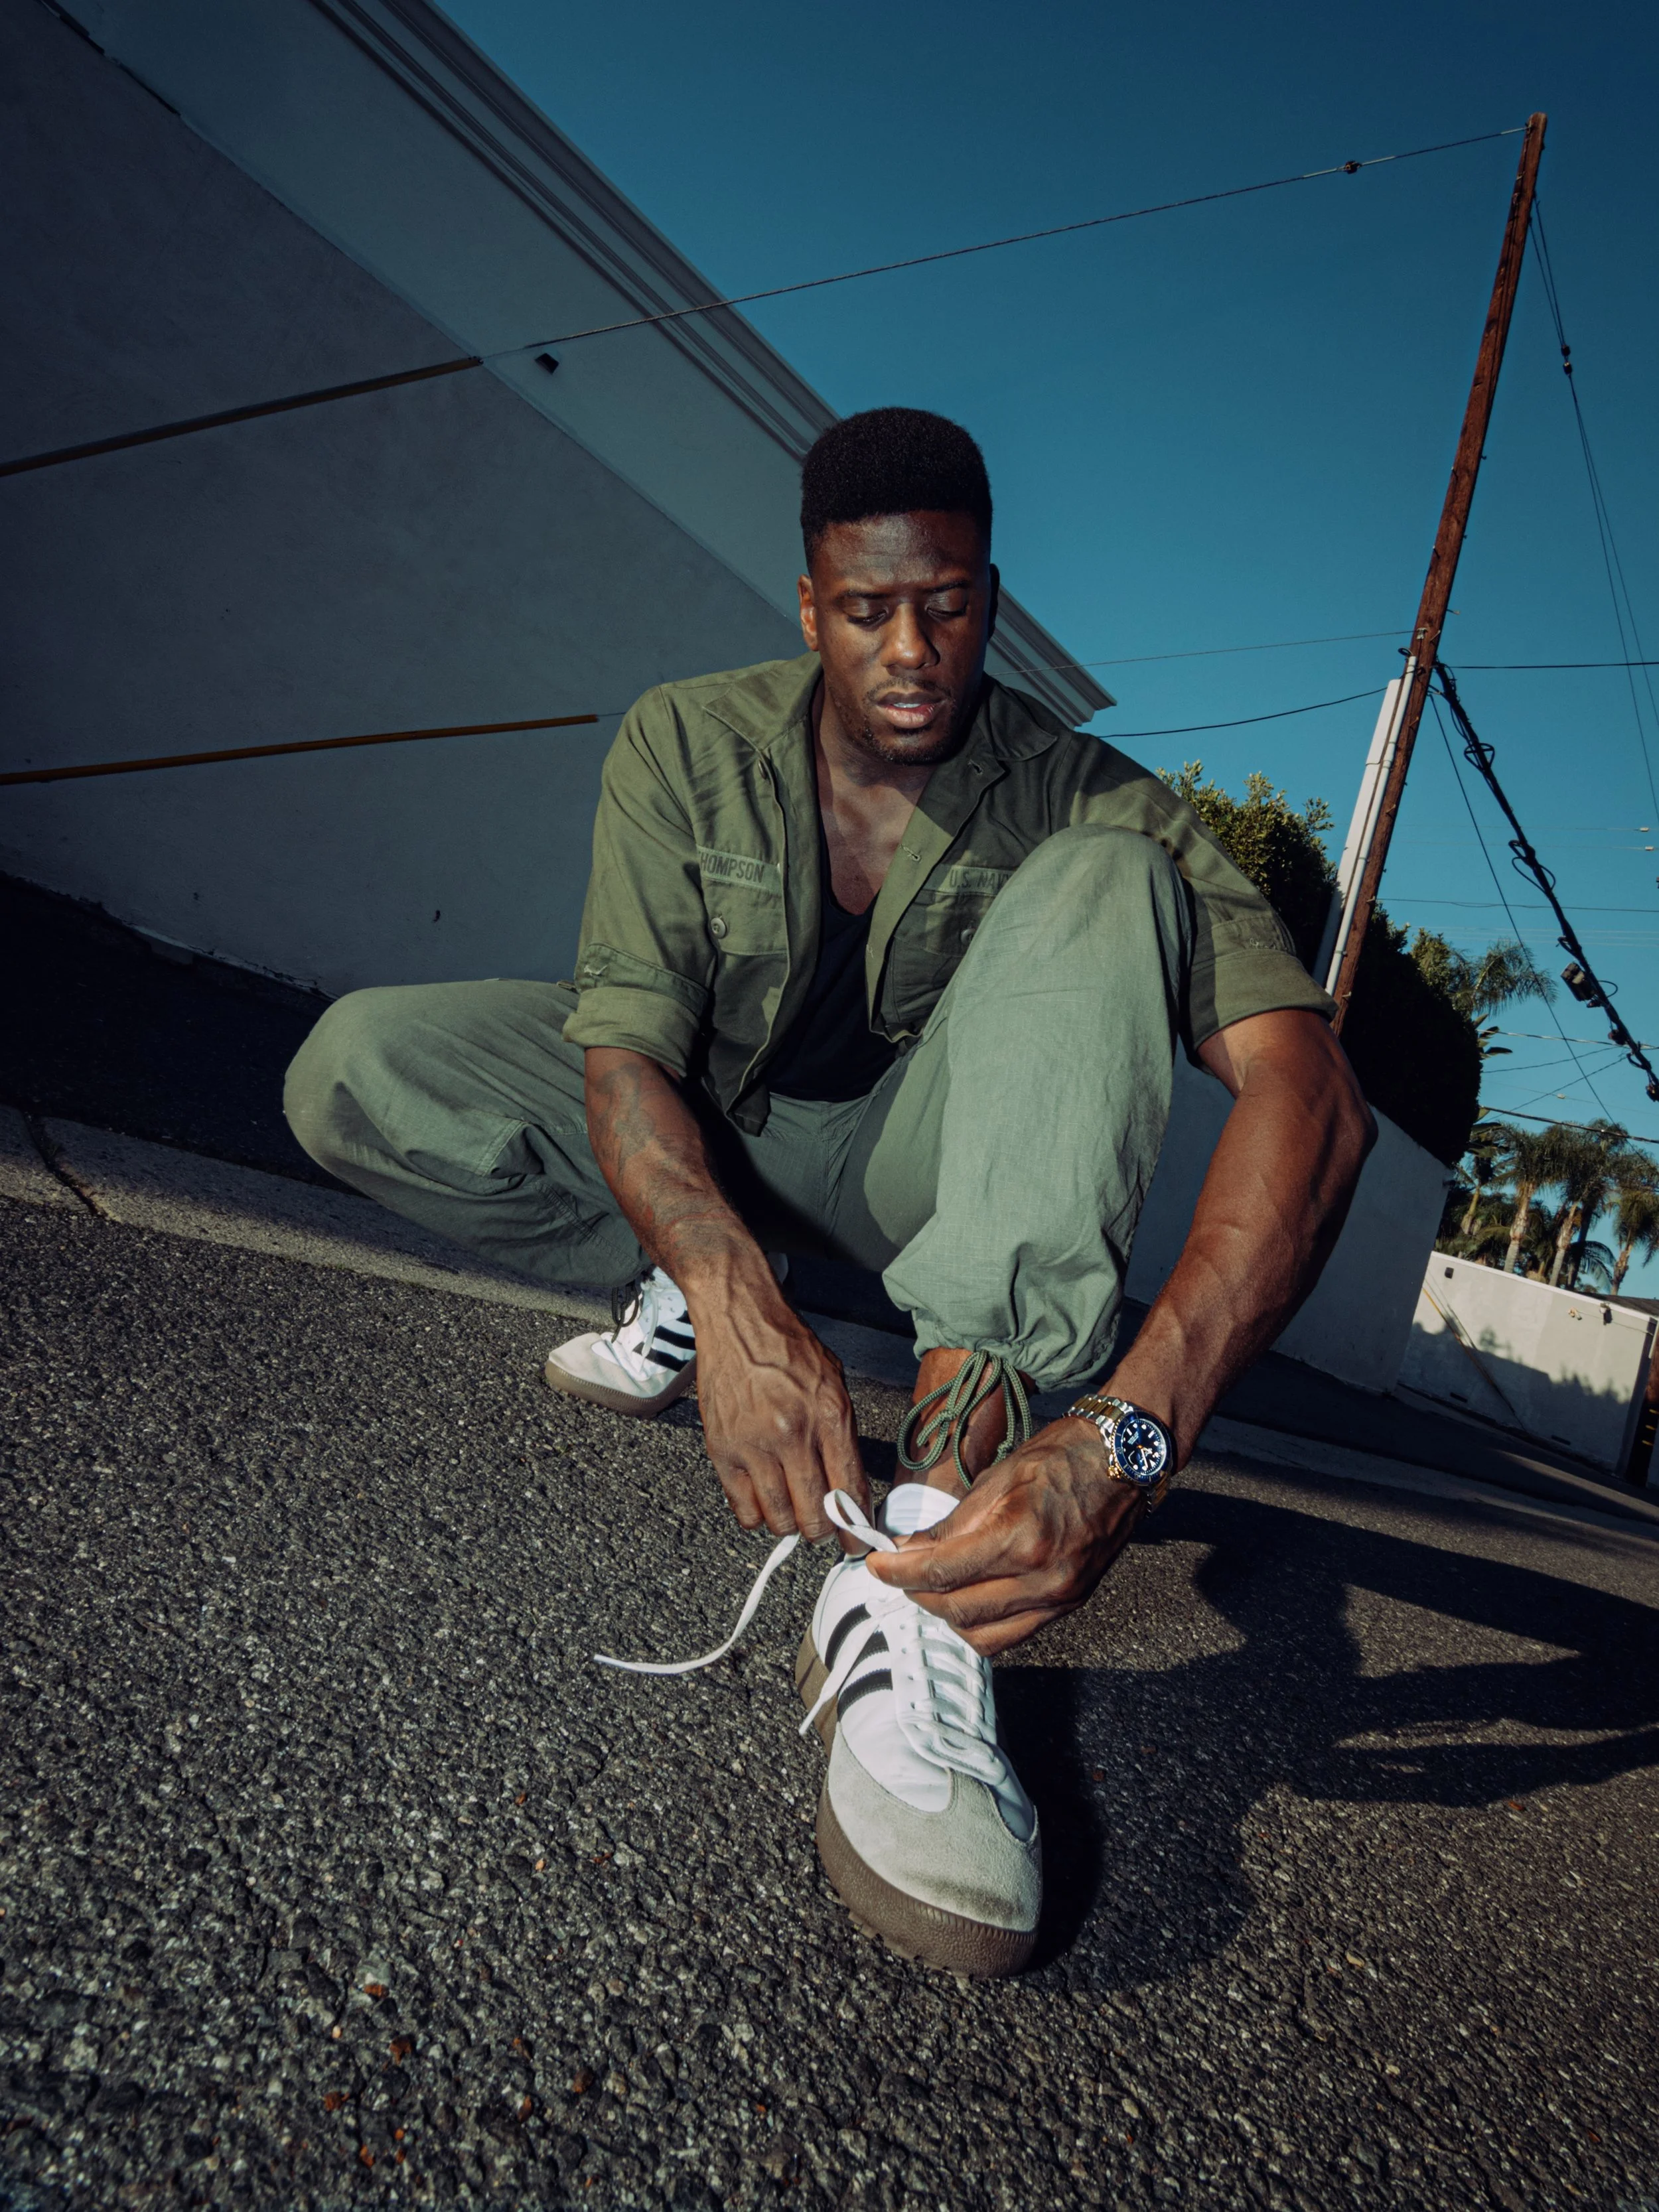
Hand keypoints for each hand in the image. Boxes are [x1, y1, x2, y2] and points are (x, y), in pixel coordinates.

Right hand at [690, 1275, 869, 1541]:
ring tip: (794, 1514)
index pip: (850, 1491)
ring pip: (779, 1519)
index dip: (856, 1526)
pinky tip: (763, 1502)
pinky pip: (742, 1508)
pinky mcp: (722, 1450)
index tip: (857, 1541)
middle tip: (824, 1528)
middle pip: (815, 1515)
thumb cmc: (788, 1348)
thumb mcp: (835, 1384)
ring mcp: (754, 1445)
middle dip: (824, 1532)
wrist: (739, 1320)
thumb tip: (851, 1489)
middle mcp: (793, 1434)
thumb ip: (843, 1436)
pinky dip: (756, 1517)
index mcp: (829, 1416)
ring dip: (791, 1526)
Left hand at [865, 1418, 1142, 1653]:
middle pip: (957, 1610)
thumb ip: (954, 1523)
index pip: (942, 1571)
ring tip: (930, 1587)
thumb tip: (909, 1550)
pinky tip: (966, 1599)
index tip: (874, 1565)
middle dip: (917, 1593)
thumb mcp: (999, 1476)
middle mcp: (1042, 1577)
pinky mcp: (1071, 1605)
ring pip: (984, 1634)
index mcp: (1021, 1537)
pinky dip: (981, 1624)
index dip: (898, 1573)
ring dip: (947, 1615)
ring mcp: (1060, 1597)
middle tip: (898, 1572)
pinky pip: (1013, 1633)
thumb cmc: (1064, 1455)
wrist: (1126, 1459)